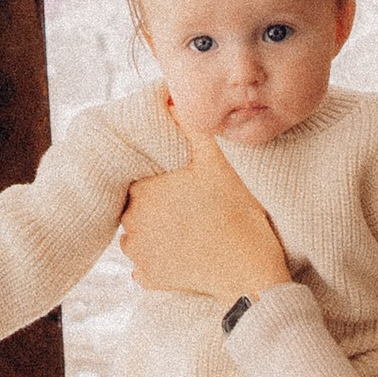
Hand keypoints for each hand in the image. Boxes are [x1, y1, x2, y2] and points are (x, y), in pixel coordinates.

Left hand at [119, 124, 293, 302]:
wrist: (247, 270)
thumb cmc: (236, 212)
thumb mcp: (217, 161)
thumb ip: (193, 128)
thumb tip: (170, 100)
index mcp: (143, 187)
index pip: (139, 172)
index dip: (160, 172)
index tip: (181, 177)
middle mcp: (131, 219)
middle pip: (137, 201)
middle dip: (156, 199)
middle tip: (187, 200)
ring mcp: (138, 251)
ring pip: (137, 231)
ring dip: (154, 227)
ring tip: (185, 225)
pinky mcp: (149, 276)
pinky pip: (144, 264)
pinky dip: (157, 257)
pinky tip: (178, 251)